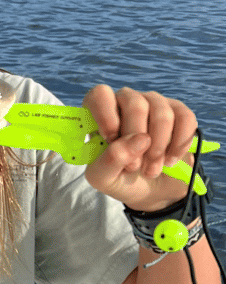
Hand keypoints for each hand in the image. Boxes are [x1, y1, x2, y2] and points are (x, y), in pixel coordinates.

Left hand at [83, 85, 197, 210]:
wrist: (148, 188)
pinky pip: (185, 119)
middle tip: (135, 167)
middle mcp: (125, 102)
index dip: (106, 115)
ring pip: (161, 114)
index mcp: (98, 113)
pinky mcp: (178, 111)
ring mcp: (153, 103)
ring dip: (158, 148)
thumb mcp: (102, 178)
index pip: (100, 95)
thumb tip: (139, 139)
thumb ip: (110, 160)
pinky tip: (170, 160)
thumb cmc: (118, 177)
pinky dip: (179, 145)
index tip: (111, 139)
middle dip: (137, 142)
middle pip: (135, 105)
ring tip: (151, 170)